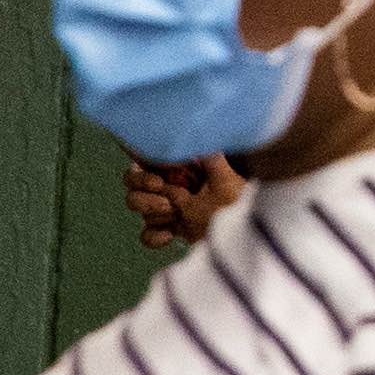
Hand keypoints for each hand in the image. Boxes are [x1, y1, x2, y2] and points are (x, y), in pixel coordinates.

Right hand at [122, 153, 246, 250]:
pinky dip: (154, 236)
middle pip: (131, 184)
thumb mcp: (226, 176)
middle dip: (144, 194)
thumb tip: (197, 138)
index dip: (142, 171)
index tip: (159, 180)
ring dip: (153, 211)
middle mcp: (165, 183)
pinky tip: (170, 234)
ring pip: (136, 206)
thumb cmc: (237, 196)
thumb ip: (209, 158)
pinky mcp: (168, 228)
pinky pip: (146, 234)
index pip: (143, 160)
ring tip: (176, 213)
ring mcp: (164, 206)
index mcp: (175, 164)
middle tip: (168, 201)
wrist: (244, 226)